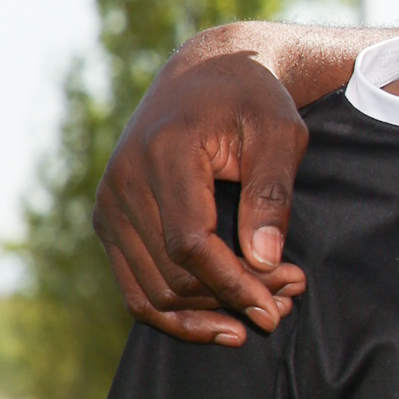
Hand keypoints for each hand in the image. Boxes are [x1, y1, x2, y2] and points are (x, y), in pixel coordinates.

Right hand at [95, 51, 310, 344]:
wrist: (205, 74)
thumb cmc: (251, 99)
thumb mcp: (279, 133)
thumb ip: (271, 193)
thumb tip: (264, 259)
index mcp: (163, 152)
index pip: (190, 243)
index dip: (235, 283)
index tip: (279, 303)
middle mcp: (123, 181)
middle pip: (173, 274)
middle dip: (233, 299)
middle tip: (289, 300)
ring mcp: (109, 204)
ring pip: (152, 291)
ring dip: (208, 314)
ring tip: (267, 308)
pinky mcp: (109, 220)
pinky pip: (134, 287)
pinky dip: (175, 315)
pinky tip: (220, 324)